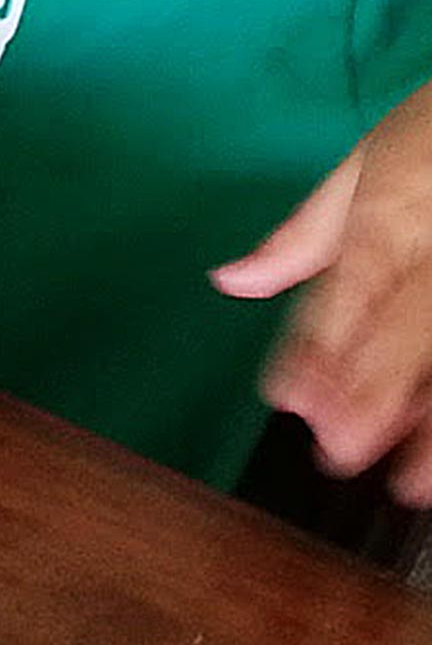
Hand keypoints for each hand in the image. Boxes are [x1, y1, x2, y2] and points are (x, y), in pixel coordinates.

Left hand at [212, 82, 431, 503]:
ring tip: (410, 483)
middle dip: (375, 389)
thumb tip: (230, 280)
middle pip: (414, 323)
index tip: (291, 398)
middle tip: (338, 449)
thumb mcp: (369, 161)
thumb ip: (305, 234)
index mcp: (396, 206)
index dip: (325, 341)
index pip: (356, 279)